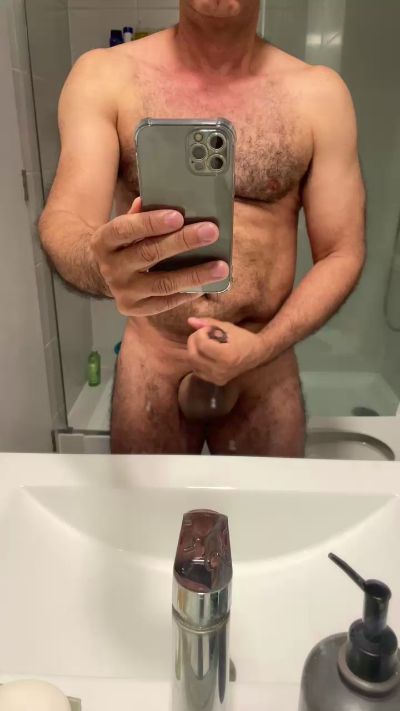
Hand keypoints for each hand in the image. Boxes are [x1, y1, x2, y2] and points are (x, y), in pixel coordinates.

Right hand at [90, 198, 228, 315]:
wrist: (103, 274)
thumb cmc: (124, 244)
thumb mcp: (125, 227)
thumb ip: (141, 215)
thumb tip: (165, 199)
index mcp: (103, 241)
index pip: (125, 229)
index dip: (150, 223)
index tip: (178, 216)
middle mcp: (111, 268)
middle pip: (149, 254)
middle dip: (182, 242)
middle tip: (211, 232)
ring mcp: (122, 291)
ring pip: (162, 283)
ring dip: (194, 274)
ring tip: (221, 267)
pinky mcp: (134, 309)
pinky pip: (165, 302)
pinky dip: (187, 293)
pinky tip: (206, 285)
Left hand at [187, 317, 263, 385]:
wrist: (257, 354)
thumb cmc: (243, 338)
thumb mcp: (227, 327)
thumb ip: (208, 323)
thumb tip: (190, 320)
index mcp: (226, 356)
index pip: (201, 344)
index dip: (200, 333)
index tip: (208, 329)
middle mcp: (221, 370)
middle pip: (193, 356)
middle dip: (193, 341)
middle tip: (201, 334)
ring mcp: (218, 378)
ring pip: (193, 364)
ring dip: (193, 351)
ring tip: (204, 343)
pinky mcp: (217, 382)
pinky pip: (198, 371)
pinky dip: (197, 361)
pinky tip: (205, 354)